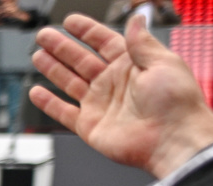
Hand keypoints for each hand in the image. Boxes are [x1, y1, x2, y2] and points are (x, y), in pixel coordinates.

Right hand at [31, 14, 212, 178]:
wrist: (171, 139)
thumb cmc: (175, 102)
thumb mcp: (162, 61)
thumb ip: (142, 41)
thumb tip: (137, 18)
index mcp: (131, 65)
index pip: (104, 42)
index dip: (86, 31)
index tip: (70, 22)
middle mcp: (113, 83)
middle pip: (81, 60)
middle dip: (62, 47)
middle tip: (45, 35)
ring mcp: (100, 104)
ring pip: (69, 82)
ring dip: (53, 69)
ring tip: (37, 56)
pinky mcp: (89, 126)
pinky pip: (64, 113)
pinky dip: (49, 103)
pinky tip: (37, 92)